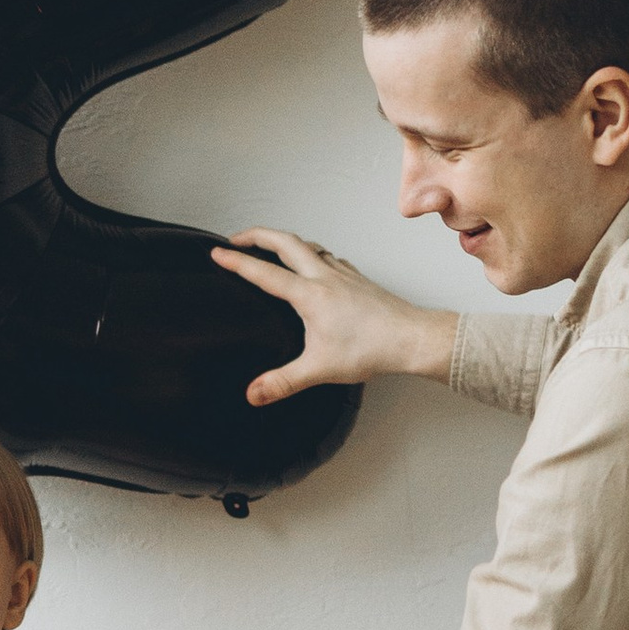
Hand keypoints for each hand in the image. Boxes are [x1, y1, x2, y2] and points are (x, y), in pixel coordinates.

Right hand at [210, 227, 455, 406]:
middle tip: (237, 238)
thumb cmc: (372, 349)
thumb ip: (283, 381)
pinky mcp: (357, 279)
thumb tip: (254, 394)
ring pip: (308, 244)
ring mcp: (343, 274)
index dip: (237, 261)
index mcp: (310, 295)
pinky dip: (311, 253)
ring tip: (270, 247)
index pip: (264, 273)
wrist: (412, 338)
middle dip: (257, 235)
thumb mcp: (320, 369)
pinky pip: (328, 256)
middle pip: (285, 242)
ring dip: (284, 241)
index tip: (216, 253)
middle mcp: (325, 276)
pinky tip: (314, 264)